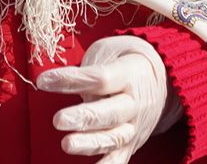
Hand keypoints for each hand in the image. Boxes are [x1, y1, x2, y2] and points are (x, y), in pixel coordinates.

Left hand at [37, 36, 182, 163]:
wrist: (163, 78)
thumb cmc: (124, 63)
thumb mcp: (109, 53)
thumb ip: (87, 69)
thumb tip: (54, 83)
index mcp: (129, 74)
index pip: (100, 78)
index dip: (71, 80)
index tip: (43, 81)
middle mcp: (134, 102)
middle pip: (109, 112)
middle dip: (84, 117)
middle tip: (59, 120)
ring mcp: (134, 126)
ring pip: (113, 138)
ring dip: (89, 143)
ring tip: (67, 144)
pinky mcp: (131, 144)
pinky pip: (118, 159)